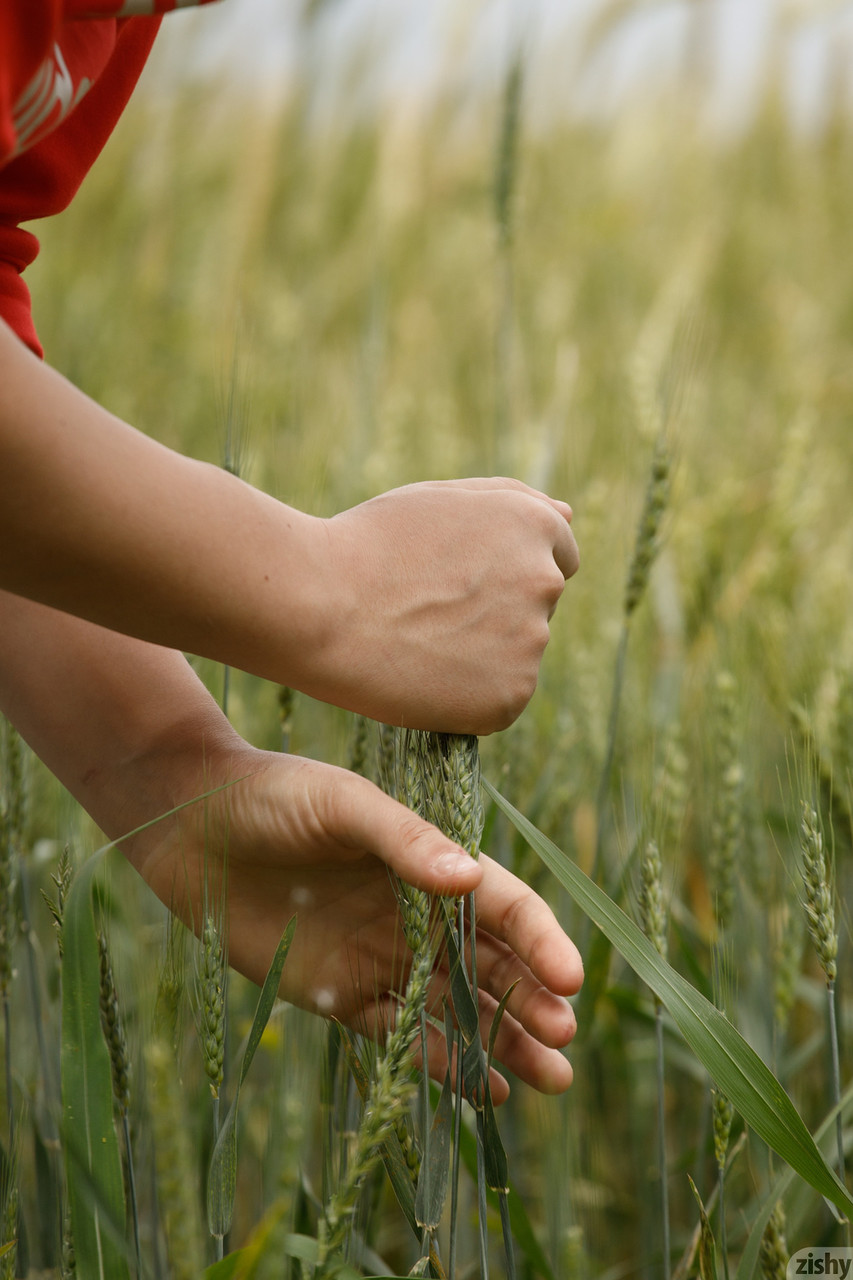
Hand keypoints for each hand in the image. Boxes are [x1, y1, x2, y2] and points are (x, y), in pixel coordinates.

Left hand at [129, 744, 582, 1100]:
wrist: (193, 828)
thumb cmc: (275, 797)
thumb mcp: (343, 804)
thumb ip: (404, 840)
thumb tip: (472, 878)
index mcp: (429, 863)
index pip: (504, 906)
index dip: (541, 942)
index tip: (571, 981)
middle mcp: (417, 913)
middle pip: (493, 965)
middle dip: (533, 1001)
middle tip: (564, 1038)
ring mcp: (382, 957)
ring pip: (459, 1009)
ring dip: (505, 1042)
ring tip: (552, 1079)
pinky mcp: (342, 995)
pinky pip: (403, 1036)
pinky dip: (445, 1065)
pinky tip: (486, 1091)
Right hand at [312, 478, 578, 734]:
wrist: (321, 607)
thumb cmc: (369, 546)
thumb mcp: (439, 499)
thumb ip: (511, 500)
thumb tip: (568, 516)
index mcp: (535, 525)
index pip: (561, 557)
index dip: (509, 570)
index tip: (465, 582)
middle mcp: (545, 581)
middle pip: (538, 608)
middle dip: (498, 612)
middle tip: (428, 612)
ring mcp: (532, 643)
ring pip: (517, 655)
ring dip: (482, 655)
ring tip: (418, 642)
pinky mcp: (511, 696)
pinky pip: (498, 700)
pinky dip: (468, 697)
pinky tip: (423, 677)